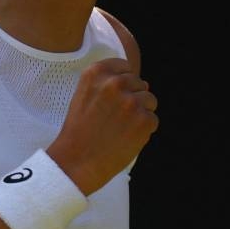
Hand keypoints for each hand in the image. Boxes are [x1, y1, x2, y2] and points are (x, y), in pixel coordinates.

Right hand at [47, 57, 157, 194]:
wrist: (76, 161)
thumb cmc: (78, 131)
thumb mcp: (83, 97)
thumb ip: (108, 84)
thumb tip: (144, 83)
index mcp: (96, 73)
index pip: (124, 66)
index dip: (123, 83)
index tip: (115, 97)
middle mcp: (115, 83)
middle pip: (139, 83)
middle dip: (133, 98)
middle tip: (117, 118)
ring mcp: (132, 101)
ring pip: (149, 100)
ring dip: (141, 113)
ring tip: (122, 128)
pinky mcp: (144, 120)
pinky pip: (153, 120)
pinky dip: (144, 130)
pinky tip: (127, 138)